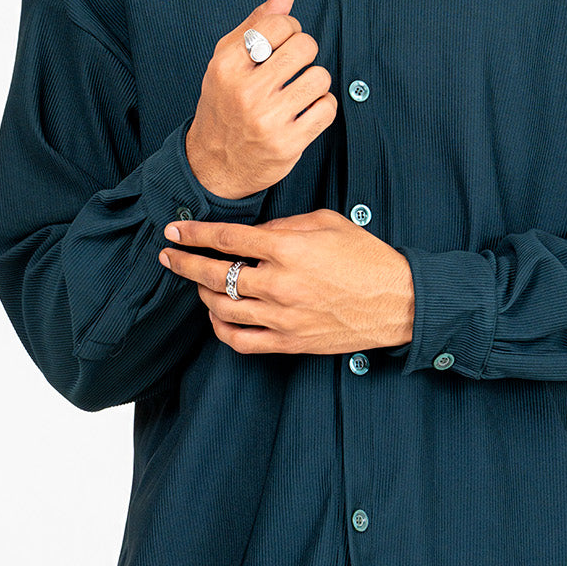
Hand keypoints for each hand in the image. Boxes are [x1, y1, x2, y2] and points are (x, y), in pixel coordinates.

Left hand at [158, 209, 414, 355]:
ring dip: (202, 294)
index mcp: (288, 249)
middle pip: (214, 274)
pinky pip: (240, 341)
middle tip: (168, 256)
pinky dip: (221, 329)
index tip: (174, 231)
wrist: (398, 301)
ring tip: (199, 284)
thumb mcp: (326, 223)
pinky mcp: (289, 342)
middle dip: (184, 264)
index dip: (194, 234)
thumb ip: (283, 226)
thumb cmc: (366, 257)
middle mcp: (280, 284)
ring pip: (221, 309)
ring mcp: (282, 317)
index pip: (226, 239)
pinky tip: (218, 316)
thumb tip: (251, 234)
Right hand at [185, 0, 337, 198]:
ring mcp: (267, 120)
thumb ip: (257, 22)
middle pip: (306, 47)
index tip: (281, 46)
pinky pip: (328, 108)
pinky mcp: (288, 143)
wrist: (214, 164)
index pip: (281, 25)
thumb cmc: (224, 102)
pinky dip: (322, 107)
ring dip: (315, 82)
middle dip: (305, 53)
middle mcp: (246, 91)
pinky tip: (304, 111)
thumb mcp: (228, 59)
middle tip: (293, 67)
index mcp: (228, 65)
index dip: (290, 30)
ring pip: (320, 77)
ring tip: (298, 91)